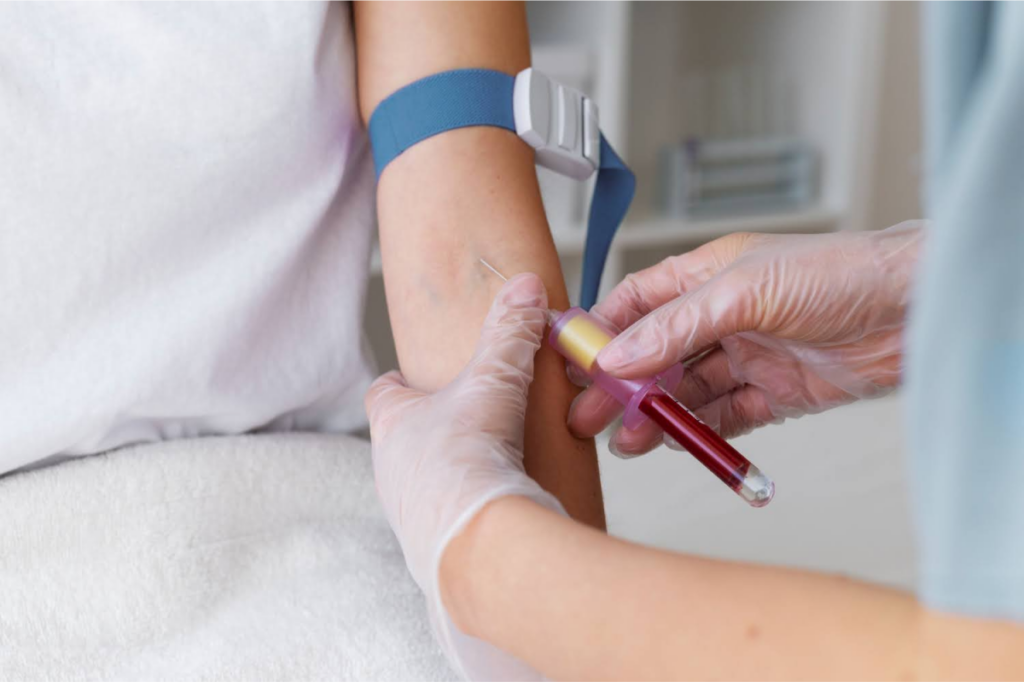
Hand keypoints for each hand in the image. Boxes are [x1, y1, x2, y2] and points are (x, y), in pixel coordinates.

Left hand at [365, 273, 563, 680]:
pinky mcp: (431, 548)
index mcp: (391, 423)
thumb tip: (524, 286)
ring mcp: (407, 513)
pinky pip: (444, 523)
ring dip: (447, 475)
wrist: (472, 541)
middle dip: (432, 431)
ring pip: (421, 484)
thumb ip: (509, 333)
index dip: (401, 383)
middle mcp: (389, 470)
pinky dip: (464, 513)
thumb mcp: (493, 381)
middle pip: (402, 440)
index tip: (420, 378)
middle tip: (469, 422)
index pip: (382, 393)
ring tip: (488, 468)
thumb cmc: (466, 457)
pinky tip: (494, 509)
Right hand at [568, 222, 923, 455]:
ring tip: (626, 441)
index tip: (570, 359)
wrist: (916, 311)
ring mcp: (748, 355)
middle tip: (587, 415)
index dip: (602, 330)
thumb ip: (676, 326)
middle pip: (654, 354)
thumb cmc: (839, 274)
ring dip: (655, 416)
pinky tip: (674, 443)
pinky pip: (725, 416)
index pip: (638, 302)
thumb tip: (617, 355)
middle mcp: (723, 316)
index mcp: (707, 276)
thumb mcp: (744, 292)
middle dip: (620, 385)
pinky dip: (699, 432)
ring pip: (685, 391)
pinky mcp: (775, 392)